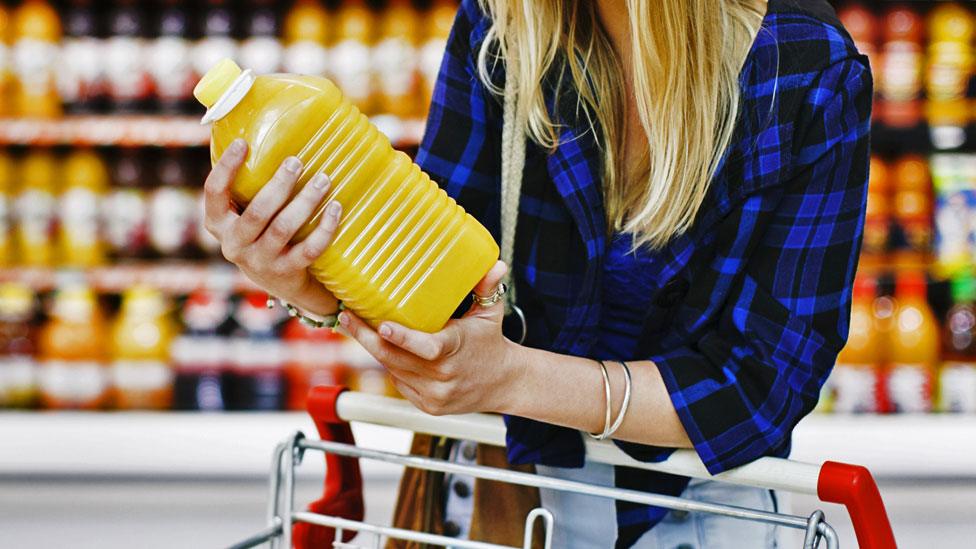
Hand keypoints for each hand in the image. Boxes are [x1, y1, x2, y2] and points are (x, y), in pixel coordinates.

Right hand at [203, 138, 341, 313]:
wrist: (280, 282)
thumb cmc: (261, 232)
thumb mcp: (244, 212)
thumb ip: (246, 184)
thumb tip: (254, 128)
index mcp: (218, 223)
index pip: (214, 193)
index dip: (226, 168)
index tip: (244, 143)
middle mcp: (234, 245)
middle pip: (257, 212)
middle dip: (279, 185)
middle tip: (297, 161)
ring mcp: (260, 261)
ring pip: (283, 228)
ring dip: (306, 201)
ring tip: (323, 179)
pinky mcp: (286, 272)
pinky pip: (309, 249)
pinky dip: (325, 228)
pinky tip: (336, 208)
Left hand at [338, 261, 522, 415]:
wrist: (504, 384)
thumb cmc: (491, 342)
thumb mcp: (491, 312)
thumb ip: (488, 287)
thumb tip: (497, 263)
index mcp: (457, 349)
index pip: (428, 347)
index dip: (403, 338)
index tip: (382, 325)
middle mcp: (444, 376)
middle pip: (396, 359)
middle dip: (366, 338)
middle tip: (346, 317)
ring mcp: (435, 394)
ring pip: (393, 370)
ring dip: (376, 350)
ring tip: (356, 328)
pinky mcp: (428, 406)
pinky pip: (400, 383)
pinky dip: (392, 366)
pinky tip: (387, 350)